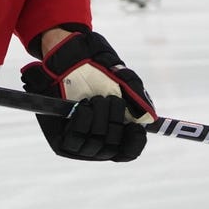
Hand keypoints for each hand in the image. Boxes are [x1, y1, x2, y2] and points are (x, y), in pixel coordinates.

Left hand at [21, 31, 155, 161]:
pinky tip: (83, 105)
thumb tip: (149, 117)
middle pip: (112, 149)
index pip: (128, 153)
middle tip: (110, 100)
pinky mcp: (60, 138)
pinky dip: (83, 121)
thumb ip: (138, 97)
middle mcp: (97, 142)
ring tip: (96, 99)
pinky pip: (74, 141)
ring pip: (95, 145)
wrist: (72, 56)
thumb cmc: (99, 69)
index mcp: (115, 133)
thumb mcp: (124, 79)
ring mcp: (78, 142)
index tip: (136, 127)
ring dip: (99, 118)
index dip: (134, 143)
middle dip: (115, 121)